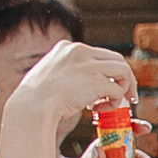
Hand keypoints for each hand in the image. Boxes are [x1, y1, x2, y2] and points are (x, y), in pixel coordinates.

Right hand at [3, 39, 136, 140]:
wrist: (32, 107)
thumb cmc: (36, 100)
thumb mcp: (50, 75)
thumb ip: (68, 73)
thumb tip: (85, 82)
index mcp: (67, 47)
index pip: (98, 54)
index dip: (107, 71)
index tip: (108, 85)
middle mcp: (80, 51)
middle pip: (117, 59)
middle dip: (124, 78)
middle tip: (126, 97)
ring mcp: (89, 65)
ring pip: (124, 71)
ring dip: (122, 89)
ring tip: (110, 104)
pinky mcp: (96, 81)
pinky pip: (118, 90)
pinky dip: (115, 101)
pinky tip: (100, 110)